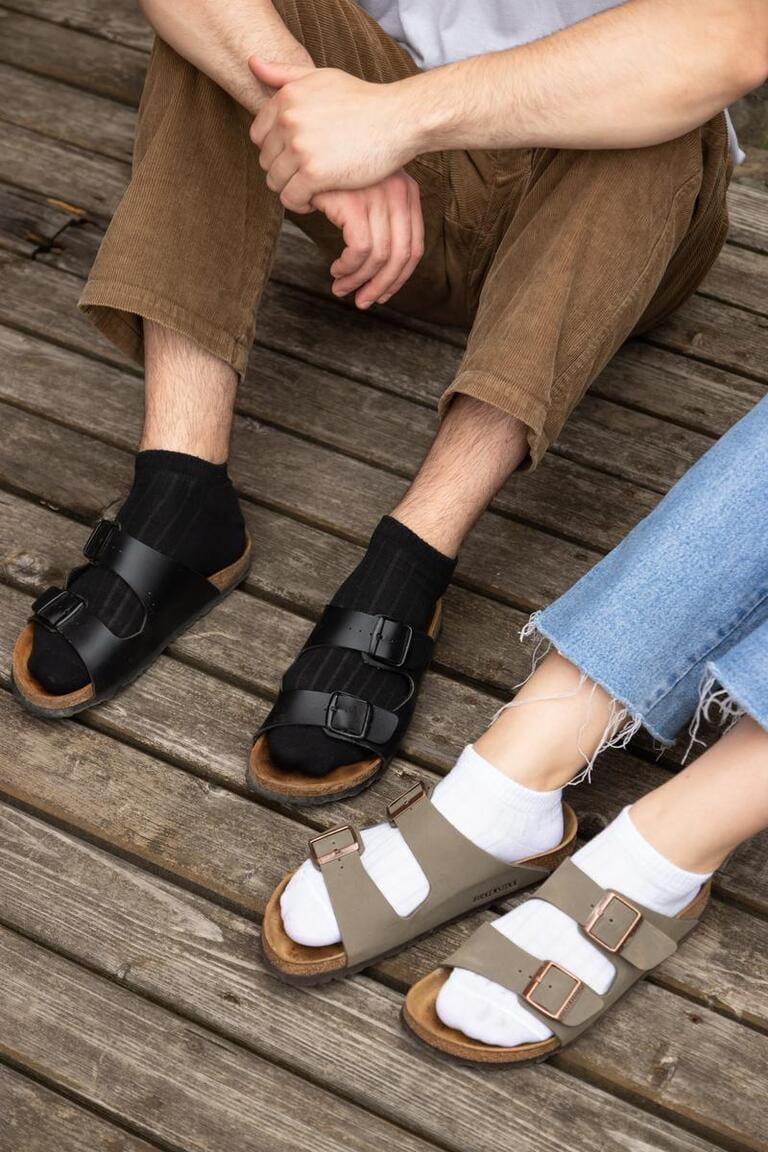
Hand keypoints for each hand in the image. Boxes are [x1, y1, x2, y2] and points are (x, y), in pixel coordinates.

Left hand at [249, 57, 416, 211]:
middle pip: (266, 160)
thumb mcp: (322, 77)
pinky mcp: (315, 174)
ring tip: (311, 187)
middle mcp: (289, 120)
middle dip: (283, 170)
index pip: (258, 135)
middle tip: (307, 174)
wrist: (396, 120)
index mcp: (287, 98)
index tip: (295, 156)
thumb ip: (285, 73)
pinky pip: (291, 198)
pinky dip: (300, 204)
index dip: (275, 149)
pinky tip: (316, 199)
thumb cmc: (362, 100)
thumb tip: (252, 63)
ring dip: (291, 188)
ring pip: (275, 181)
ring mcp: (300, 148)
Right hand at [314, 173, 423, 308]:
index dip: (399, 278)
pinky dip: (348, 267)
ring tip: (341, 287)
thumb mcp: (364, 189)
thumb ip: (377, 218)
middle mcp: (399, 193)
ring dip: (359, 281)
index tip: (380, 294)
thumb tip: (376, 265)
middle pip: (402, 257)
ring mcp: (378, 196)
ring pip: (380, 257)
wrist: (310, 133)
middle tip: (362, 302)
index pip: (414, 248)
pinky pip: (360, 249)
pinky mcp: (356, 201)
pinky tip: (336, 269)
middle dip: (382, 287)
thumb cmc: (334, 165)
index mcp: (407, 192)